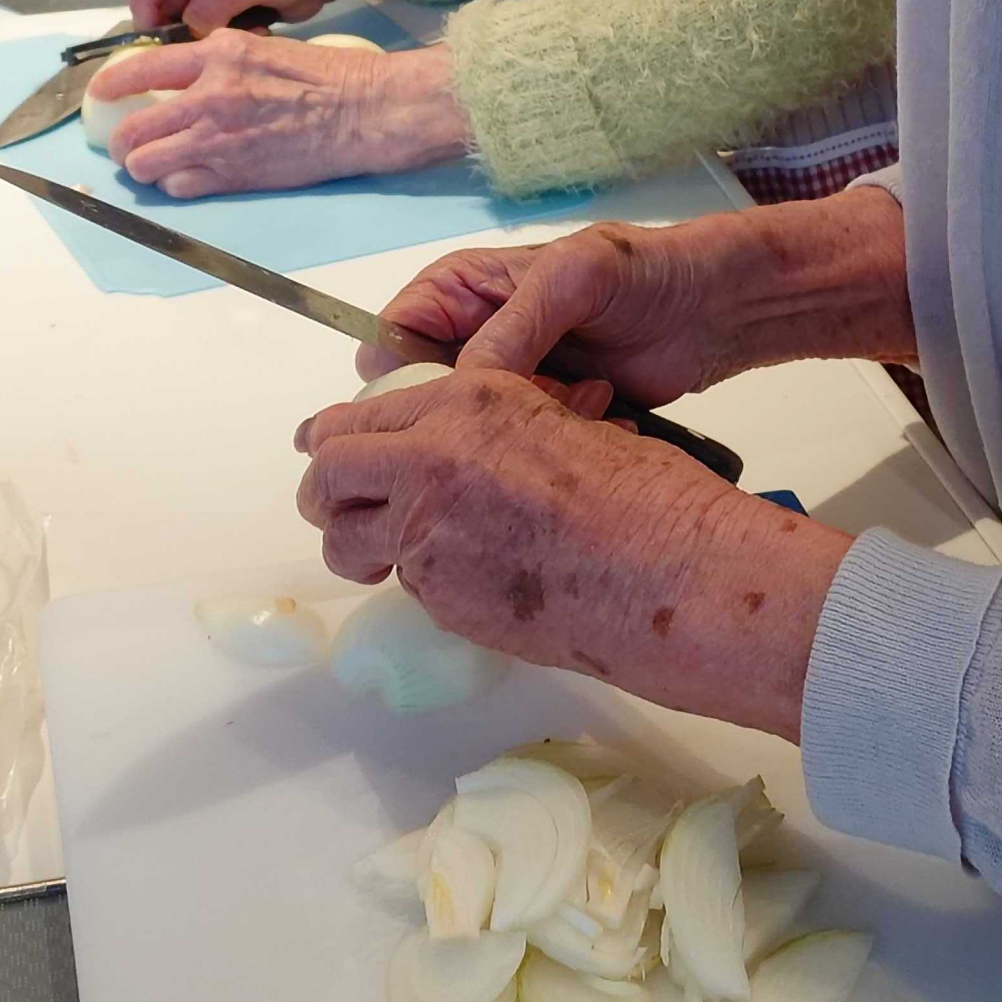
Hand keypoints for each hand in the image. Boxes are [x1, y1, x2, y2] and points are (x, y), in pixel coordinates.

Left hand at [88, 29, 469, 196]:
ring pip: (145, 164)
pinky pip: (179, 187)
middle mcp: (208, 97)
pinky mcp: (233, 175)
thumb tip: (183, 76)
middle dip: (123, 141)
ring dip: (143, 167)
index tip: (102, 93)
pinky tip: (188, 176)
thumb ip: (217, 61)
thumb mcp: (262, 47)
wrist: (361, 111)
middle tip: (128, 144)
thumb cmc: (325, 77)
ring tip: (152, 165)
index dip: (111, 84)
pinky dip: (176, 184)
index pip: (141, 69)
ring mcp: (217, 140)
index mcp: (218, 56)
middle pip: (132, 128)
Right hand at [127, 0, 433, 33]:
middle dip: (174, 26)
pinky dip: (216, 35)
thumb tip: (190, 24)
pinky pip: (200, 23)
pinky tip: (250, 33)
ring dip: (199, 34)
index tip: (153, 38)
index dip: (143, 4)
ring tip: (238, 35)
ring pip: (179, 15)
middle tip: (197, 49)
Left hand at [295, 368, 851, 738]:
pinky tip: (476, 578)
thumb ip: (499, 429)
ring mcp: (429, 535)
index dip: (341, 437)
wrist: (675, 577)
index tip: (336, 450)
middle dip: (328, 492)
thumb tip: (475, 445)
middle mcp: (431, 460)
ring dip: (359, 543)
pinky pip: (406, 582)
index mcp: (468, 402)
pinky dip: (422, 579)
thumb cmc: (649, 497)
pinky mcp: (442, 599)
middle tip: (349, 507)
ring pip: (347, 540)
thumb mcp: (565, 423)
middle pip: (326, 475)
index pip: (360, 415)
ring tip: (397, 550)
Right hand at [358, 191, 917, 401]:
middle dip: (468, 416)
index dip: (405, 383)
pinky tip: (598, 419)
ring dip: (520, 431)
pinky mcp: (542, 417)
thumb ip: (513, 325)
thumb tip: (459, 384)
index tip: (454, 407)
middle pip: (424, 400)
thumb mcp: (574, 279)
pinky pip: (515, 450)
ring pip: (470, 433)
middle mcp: (472, 336)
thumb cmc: (644, 271)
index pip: (390, 343)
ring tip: (586, 401)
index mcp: (459, 289)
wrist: (714, 309)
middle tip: (535, 408)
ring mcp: (508, 382)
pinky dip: (547, 446)